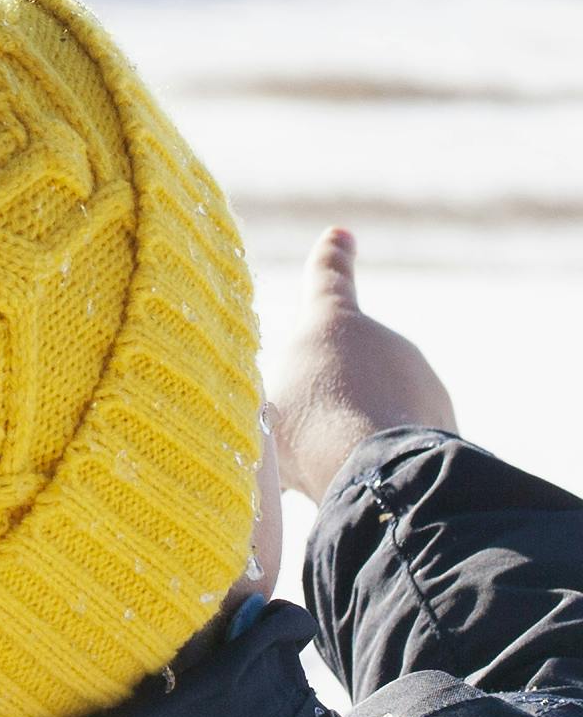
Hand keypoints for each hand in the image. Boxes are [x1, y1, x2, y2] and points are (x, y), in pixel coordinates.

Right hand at [264, 226, 457, 508]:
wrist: (379, 475)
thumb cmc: (308, 430)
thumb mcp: (268, 402)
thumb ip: (280, 393)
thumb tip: (279, 412)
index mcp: (333, 322)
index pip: (329, 279)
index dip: (330, 258)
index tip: (341, 235)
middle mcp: (386, 341)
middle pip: (352, 366)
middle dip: (335, 396)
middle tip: (310, 433)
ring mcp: (423, 381)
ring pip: (382, 408)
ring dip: (362, 432)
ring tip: (341, 464)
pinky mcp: (448, 423)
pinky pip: (406, 439)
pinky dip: (389, 458)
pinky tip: (372, 481)